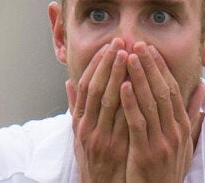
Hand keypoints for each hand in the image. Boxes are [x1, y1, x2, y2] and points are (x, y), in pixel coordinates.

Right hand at [66, 38, 129, 182]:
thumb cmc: (93, 161)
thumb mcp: (78, 135)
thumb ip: (76, 108)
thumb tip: (70, 83)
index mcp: (80, 122)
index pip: (87, 86)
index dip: (96, 65)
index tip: (108, 46)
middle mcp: (88, 128)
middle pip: (97, 89)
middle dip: (108, 64)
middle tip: (119, 42)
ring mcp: (101, 138)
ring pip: (109, 101)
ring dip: (118, 76)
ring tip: (129, 55)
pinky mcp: (115, 148)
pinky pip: (123, 120)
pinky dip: (128, 102)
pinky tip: (135, 86)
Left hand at [120, 42, 204, 182]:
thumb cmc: (168, 170)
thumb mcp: (186, 143)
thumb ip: (193, 117)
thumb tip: (203, 91)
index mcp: (182, 127)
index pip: (172, 89)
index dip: (161, 68)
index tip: (150, 48)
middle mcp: (175, 132)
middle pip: (162, 91)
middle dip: (150, 66)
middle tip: (138, 44)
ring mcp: (162, 142)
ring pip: (150, 103)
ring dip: (139, 77)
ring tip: (128, 57)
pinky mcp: (146, 153)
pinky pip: (138, 123)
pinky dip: (130, 103)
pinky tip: (123, 86)